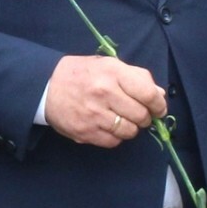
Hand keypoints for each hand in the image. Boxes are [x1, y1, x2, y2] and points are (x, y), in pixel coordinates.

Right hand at [44, 55, 168, 147]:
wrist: (46, 87)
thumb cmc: (82, 74)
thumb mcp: (108, 65)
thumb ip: (136, 77)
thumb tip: (159, 94)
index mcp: (112, 73)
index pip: (148, 94)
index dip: (159, 105)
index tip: (159, 109)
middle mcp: (104, 93)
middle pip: (141, 116)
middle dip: (144, 118)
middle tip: (138, 115)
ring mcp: (94, 114)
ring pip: (129, 131)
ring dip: (130, 128)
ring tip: (122, 120)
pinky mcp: (85, 131)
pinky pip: (113, 142)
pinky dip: (115, 137)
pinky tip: (108, 127)